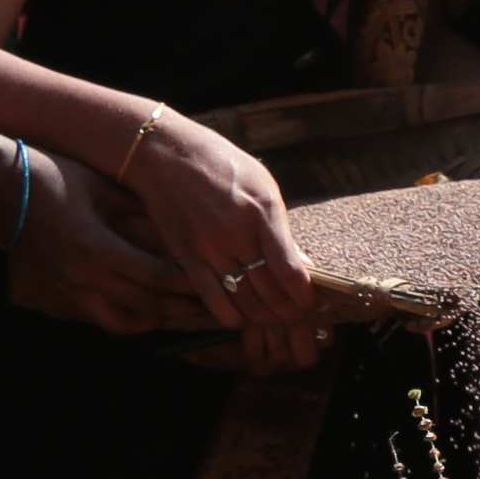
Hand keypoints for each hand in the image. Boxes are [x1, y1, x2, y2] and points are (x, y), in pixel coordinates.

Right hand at [12, 155, 279, 349]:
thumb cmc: (53, 179)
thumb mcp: (102, 189)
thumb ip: (139, 215)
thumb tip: (180, 233)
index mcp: (98, 250)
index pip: (157, 278)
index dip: (192, 288)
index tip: (222, 291)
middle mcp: (84, 281)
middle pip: (148, 308)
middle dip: (188, 315)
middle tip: (221, 319)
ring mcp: (66, 295)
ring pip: (124, 322)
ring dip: (159, 324)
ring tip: (189, 323)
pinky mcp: (53, 302)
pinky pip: (99, 320)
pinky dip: (127, 321)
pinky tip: (147, 318)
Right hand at [105, 101, 317, 368]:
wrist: (168, 156)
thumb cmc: (222, 165)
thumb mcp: (262, 185)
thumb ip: (279, 225)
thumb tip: (301, 263)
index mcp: (261, 214)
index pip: (289, 269)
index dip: (304, 294)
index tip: (310, 303)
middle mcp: (236, 235)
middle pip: (268, 289)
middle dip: (287, 310)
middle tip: (297, 319)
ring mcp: (209, 248)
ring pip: (242, 297)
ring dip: (262, 316)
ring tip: (274, 322)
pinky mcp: (186, 256)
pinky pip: (210, 296)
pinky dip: (228, 314)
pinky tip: (239, 320)